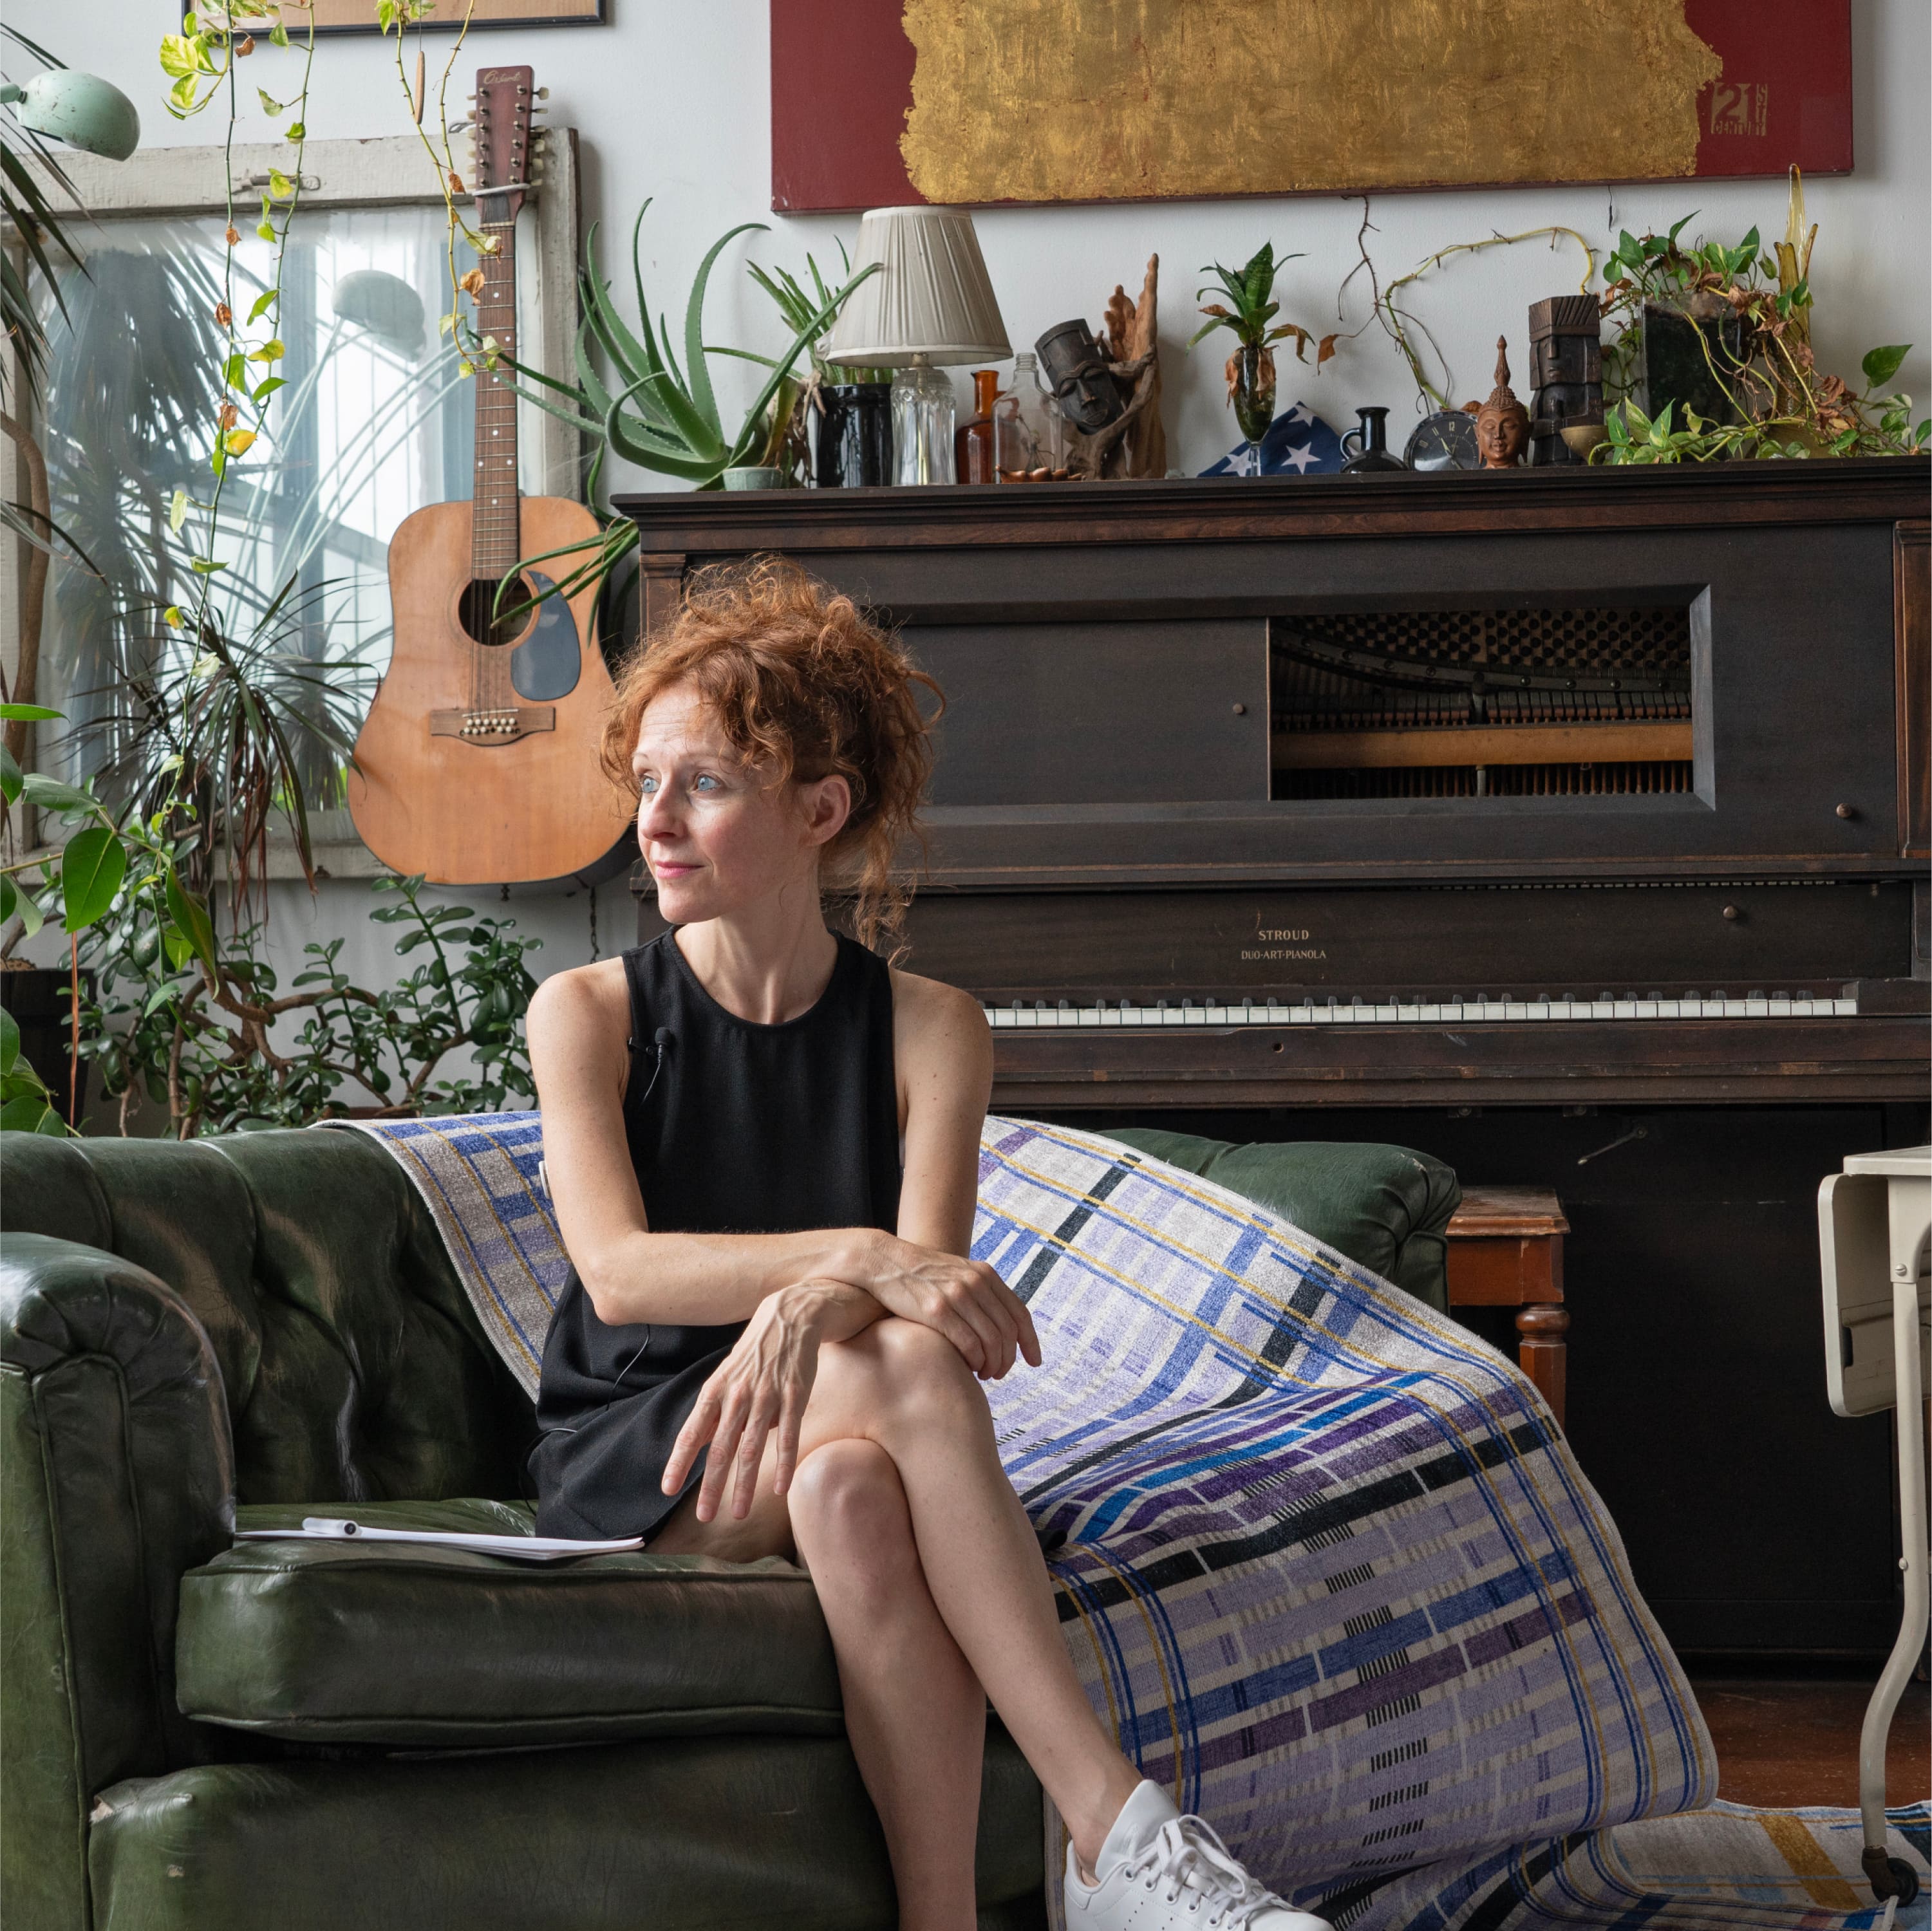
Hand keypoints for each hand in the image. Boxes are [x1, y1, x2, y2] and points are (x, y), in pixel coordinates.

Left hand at [661, 1278, 875, 1522]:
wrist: (790, 1316)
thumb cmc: (755, 1353)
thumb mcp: (726, 1377)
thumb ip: (713, 1412)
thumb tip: (696, 1445)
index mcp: (716, 1391)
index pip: (692, 1432)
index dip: (680, 1461)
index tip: (668, 1488)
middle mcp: (738, 1395)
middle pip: (721, 1448)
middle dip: (712, 1486)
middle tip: (706, 1517)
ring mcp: (767, 1396)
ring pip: (753, 1447)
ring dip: (744, 1484)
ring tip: (738, 1513)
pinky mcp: (795, 1395)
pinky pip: (789, 1435)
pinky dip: (783, 1463)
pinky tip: (780, 1488)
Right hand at [857, 1234, 1041, 1380]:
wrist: (883, 1262)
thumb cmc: (919, 1274)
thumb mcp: (956, 1273)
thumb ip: (979, 1292)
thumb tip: (998, 1323)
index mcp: (985, 1274)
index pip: (1019, 1313)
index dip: (1031, 1341)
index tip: (1035, 1361)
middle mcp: (976, 1283)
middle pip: (1008, 1331)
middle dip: (1008, 1359)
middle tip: (1000, 1374)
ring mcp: (957, 1295)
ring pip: (992, 1341)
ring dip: (993, 1364)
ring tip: (985, 1374)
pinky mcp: (937, 1310)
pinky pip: (969, 1344)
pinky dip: (974, 1361)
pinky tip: (969, 1368)